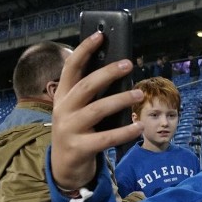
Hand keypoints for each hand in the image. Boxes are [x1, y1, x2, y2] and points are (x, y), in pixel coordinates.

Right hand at [51, 31, 142, 189]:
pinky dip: (124, 131)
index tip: (99, 35)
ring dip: (120, 99)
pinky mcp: (79, 148)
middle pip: (86, 86)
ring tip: (138, 93)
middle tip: (128, 64)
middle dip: (107, 73)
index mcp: (62, 96)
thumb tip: (117, 69)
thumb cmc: (78, 130)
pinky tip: (139, 126)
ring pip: (97, 110)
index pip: (70, 67)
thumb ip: (92, 93)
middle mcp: (63, 110)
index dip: (84, 50)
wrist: (65, 166)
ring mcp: (69, 129)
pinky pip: (106, 138)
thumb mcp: (78, 109)